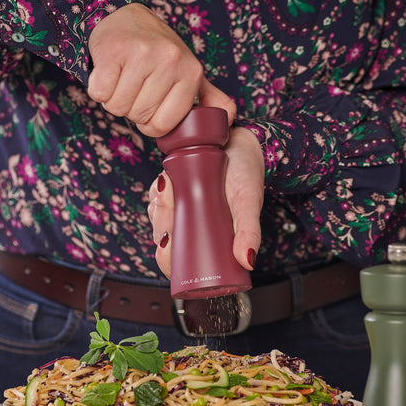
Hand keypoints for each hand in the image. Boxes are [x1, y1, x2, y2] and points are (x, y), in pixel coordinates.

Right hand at [87, 3, 235, 136]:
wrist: (126, 16)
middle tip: (135, 85)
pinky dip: (99, 89)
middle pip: (139, 116)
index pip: (163, 124)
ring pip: (118, 107)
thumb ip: (209, 97)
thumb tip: (229, 120)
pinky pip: (100, 93)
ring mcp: (142, 53)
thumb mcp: (189, 71)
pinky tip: (109, 72)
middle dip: (131, 109)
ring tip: (123, 78)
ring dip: (114, 98)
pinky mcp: (113, 50)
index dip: (149, 123)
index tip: (149, 105)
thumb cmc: (159, 53)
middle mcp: (171, 60)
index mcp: (192, 72)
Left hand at [148, 126, 264, 277]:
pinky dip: (158, 190)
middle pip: (163, 239)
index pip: (179, 263)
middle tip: (169, 203)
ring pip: (157, 217)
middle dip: (162, 222)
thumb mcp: (248, 203)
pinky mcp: (171, 191)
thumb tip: (248, 262)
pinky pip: (156, 196)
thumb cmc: (246, 175)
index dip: (168, 258)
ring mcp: (179, 210)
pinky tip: (167, 180)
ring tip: (169, 186)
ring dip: (159, 205)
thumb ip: (249, 232)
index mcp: (208, 240)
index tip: (168, 241)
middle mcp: (191, 228)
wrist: (239, 143)